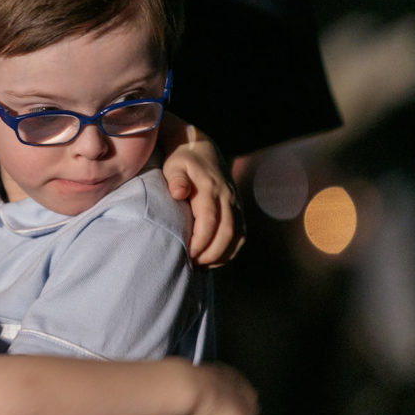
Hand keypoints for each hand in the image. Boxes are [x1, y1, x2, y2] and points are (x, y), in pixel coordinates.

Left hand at [161, 126, 244, 267]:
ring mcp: (235, 203)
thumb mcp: (174, 165)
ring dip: (222, 255)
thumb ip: (176, 179)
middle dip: (211, 253)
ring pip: (237, 236)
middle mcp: (227, 197)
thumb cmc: (182, 161)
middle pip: (227, 231)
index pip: (210, 220)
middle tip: (193, 264)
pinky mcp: (238, 210)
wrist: (202, 149)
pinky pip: (241, 235)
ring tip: (202, 265)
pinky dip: (231, 251)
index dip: (201, 240)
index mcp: (210, 188)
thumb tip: (178, 193)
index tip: (188, 253)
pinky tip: (215, 260)